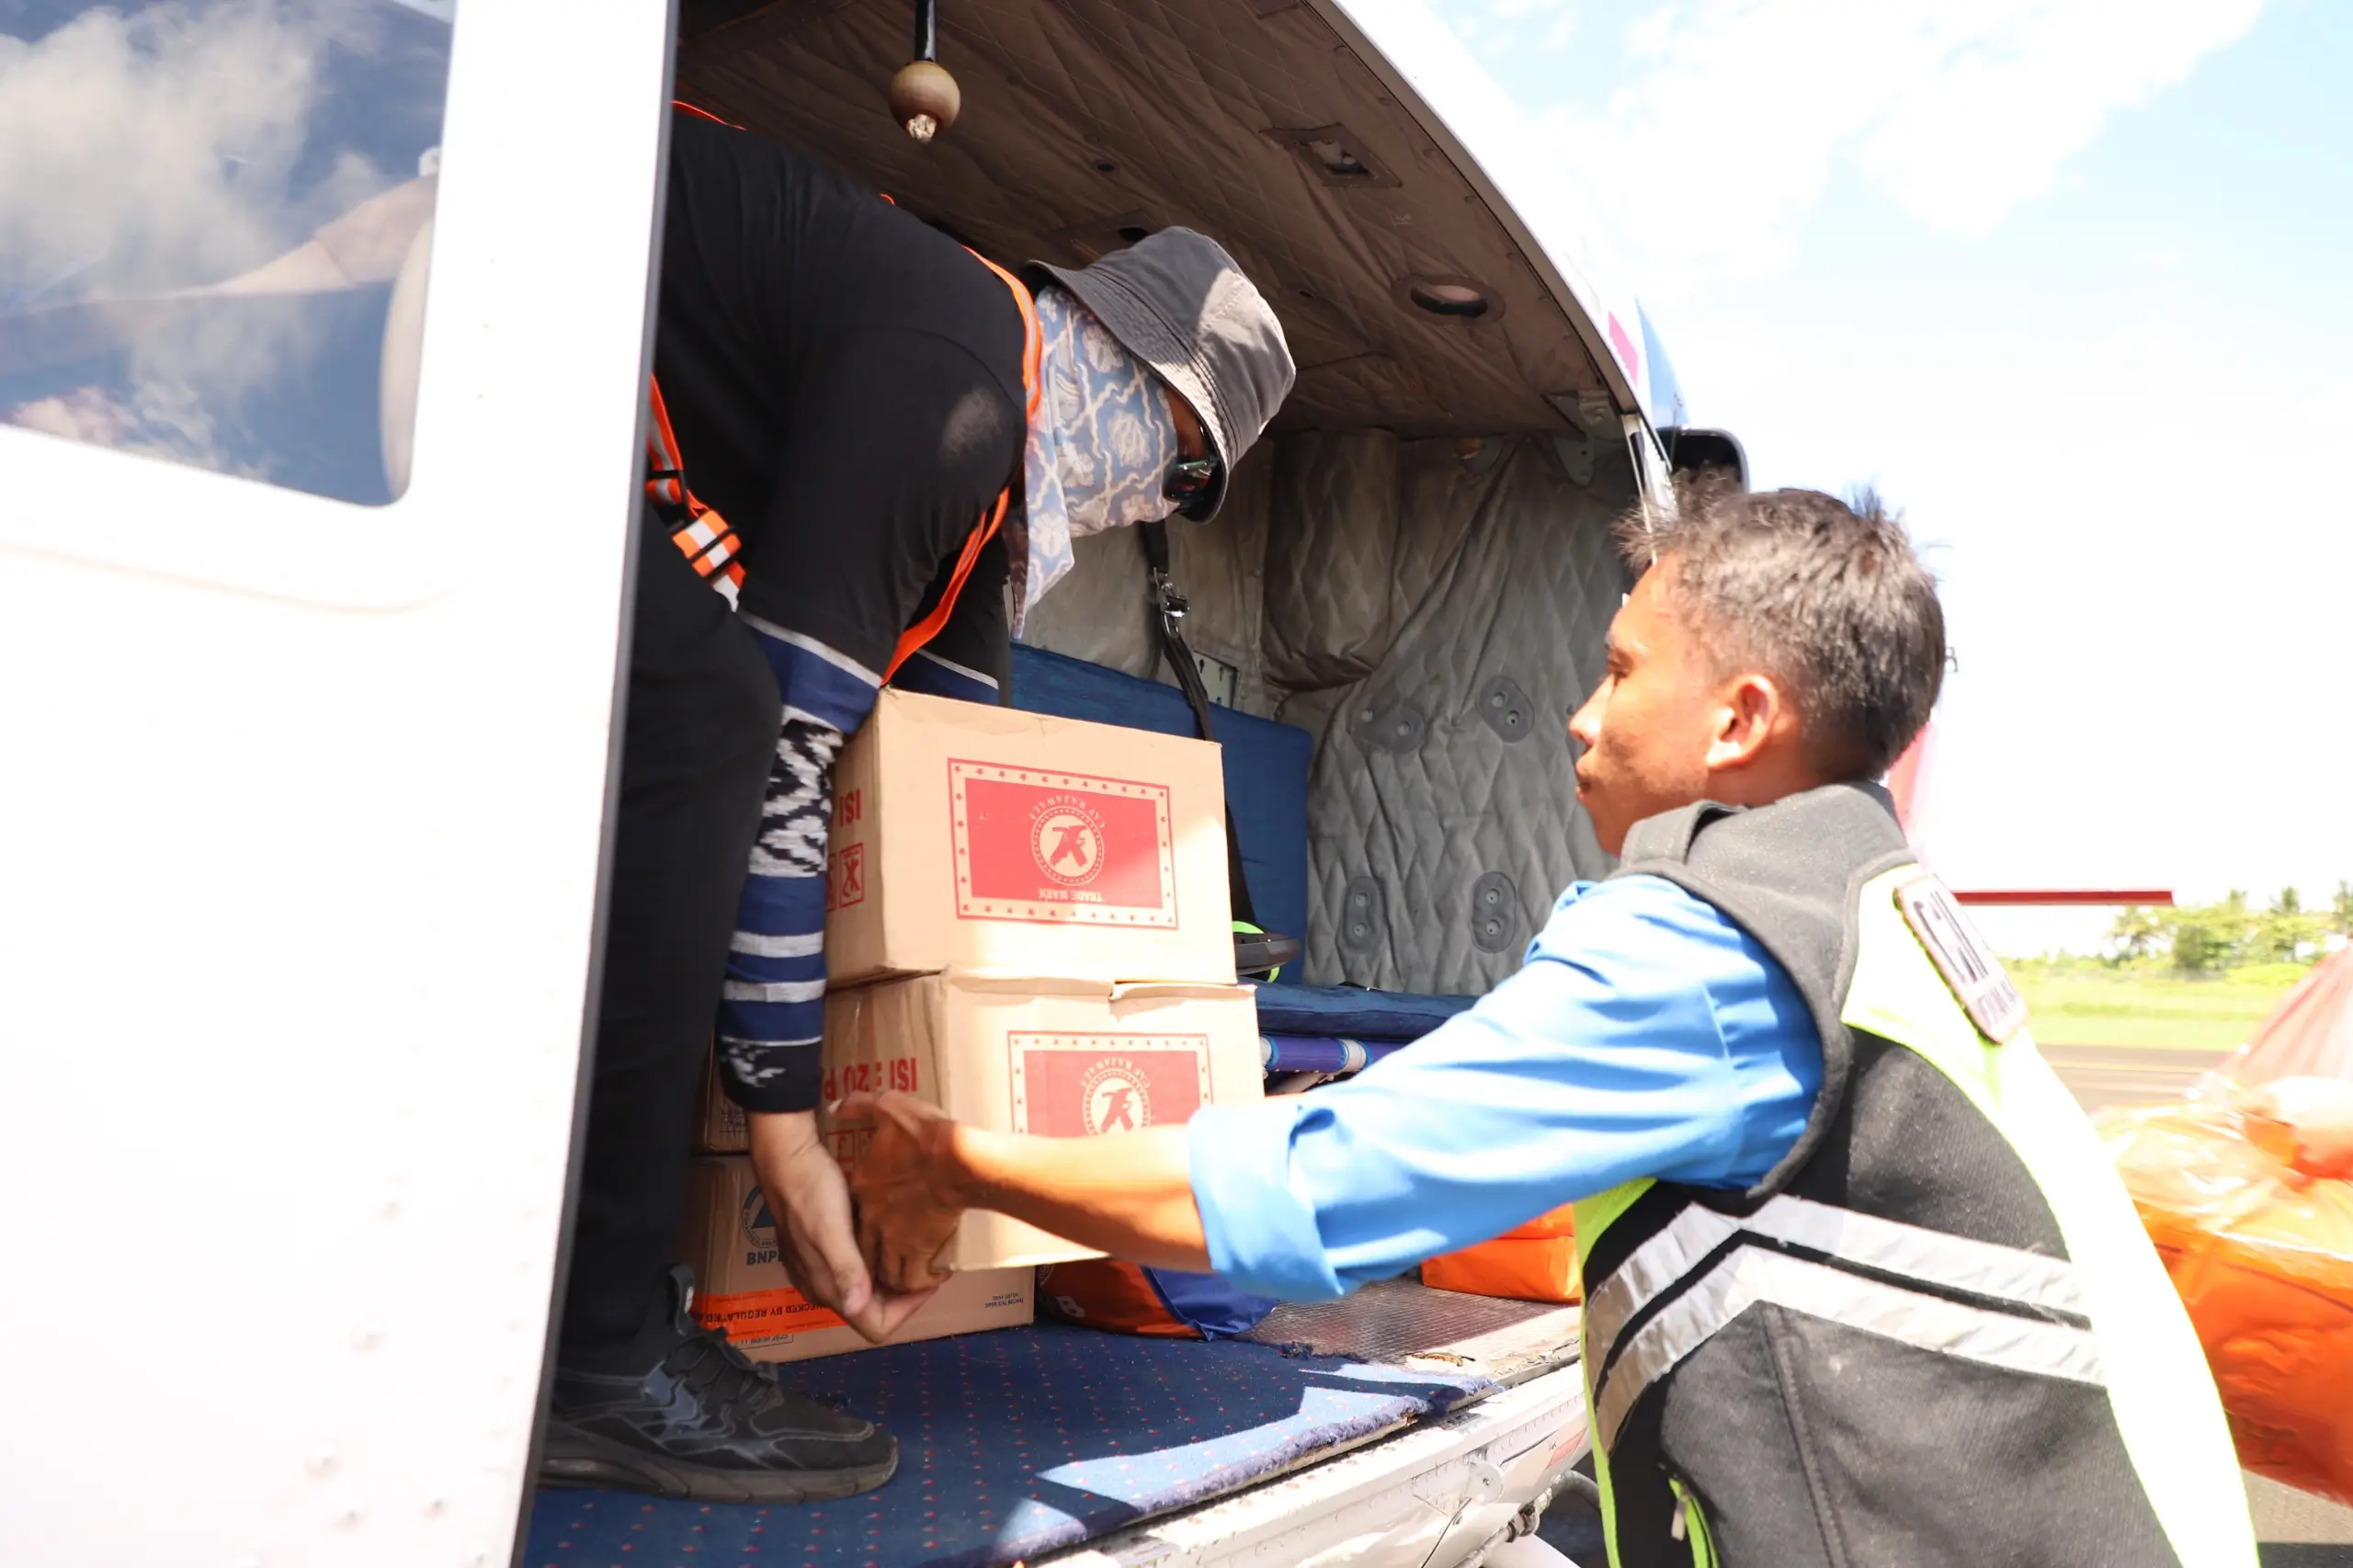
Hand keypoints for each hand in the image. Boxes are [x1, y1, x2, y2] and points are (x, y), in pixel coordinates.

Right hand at [746, 1108, 936, 1341]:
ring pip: (866, 1288)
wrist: (785, 1156)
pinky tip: (889, 1236)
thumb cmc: (810, 1189)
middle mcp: (822, 1285)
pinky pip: (856, 1267)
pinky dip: (877, 1260)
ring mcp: (819, 1267)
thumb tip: (858, 1307)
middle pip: (872, 1310)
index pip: (875, 1327)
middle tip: (929, 1263)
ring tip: (916, 1248)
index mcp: (827, 1287)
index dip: (907, 1309)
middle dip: (903, 1293)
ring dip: (891, 1275)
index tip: (929, 1280)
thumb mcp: (831, 1228)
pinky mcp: (821, 1248)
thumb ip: (845, 1268)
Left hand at [836, 1090, 967, 1293]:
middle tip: (895, 1255)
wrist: (957, 1160)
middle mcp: (872, 1219)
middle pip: (864, 1252)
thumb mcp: (888, 1107)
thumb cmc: (926, 1134)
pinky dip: (922, 1280)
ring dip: (898, 1274)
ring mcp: (894, 1238)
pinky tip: (935, 1271)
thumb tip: (837, 1106)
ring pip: (886, 1271)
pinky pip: (914, 1279)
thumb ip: (861, 1105)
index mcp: (863, 1190)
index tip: (883, 1222)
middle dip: (876, 1260)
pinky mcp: (920, 1250)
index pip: (851, 1216)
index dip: (865, 1223)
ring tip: (914, 1267)